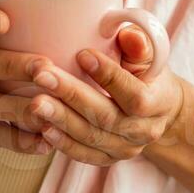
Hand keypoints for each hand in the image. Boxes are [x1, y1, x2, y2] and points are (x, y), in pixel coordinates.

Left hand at [22, 37, 188, 166]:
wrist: (158, 111)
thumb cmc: (148, 75)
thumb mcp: (151, 56)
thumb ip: (140, 45)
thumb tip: (130, 35)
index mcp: (158, 103)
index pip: (134, 95)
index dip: (108, 76)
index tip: (81, 54)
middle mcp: (143, 131)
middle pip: (105, 117)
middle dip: (71, 95)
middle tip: (42, 75)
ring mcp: (125, 148)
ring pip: (90, 136)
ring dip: (60, 119)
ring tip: (35, 102)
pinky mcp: (108, 158)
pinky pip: (83, 154)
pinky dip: (62, 142)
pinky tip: (42, 127)